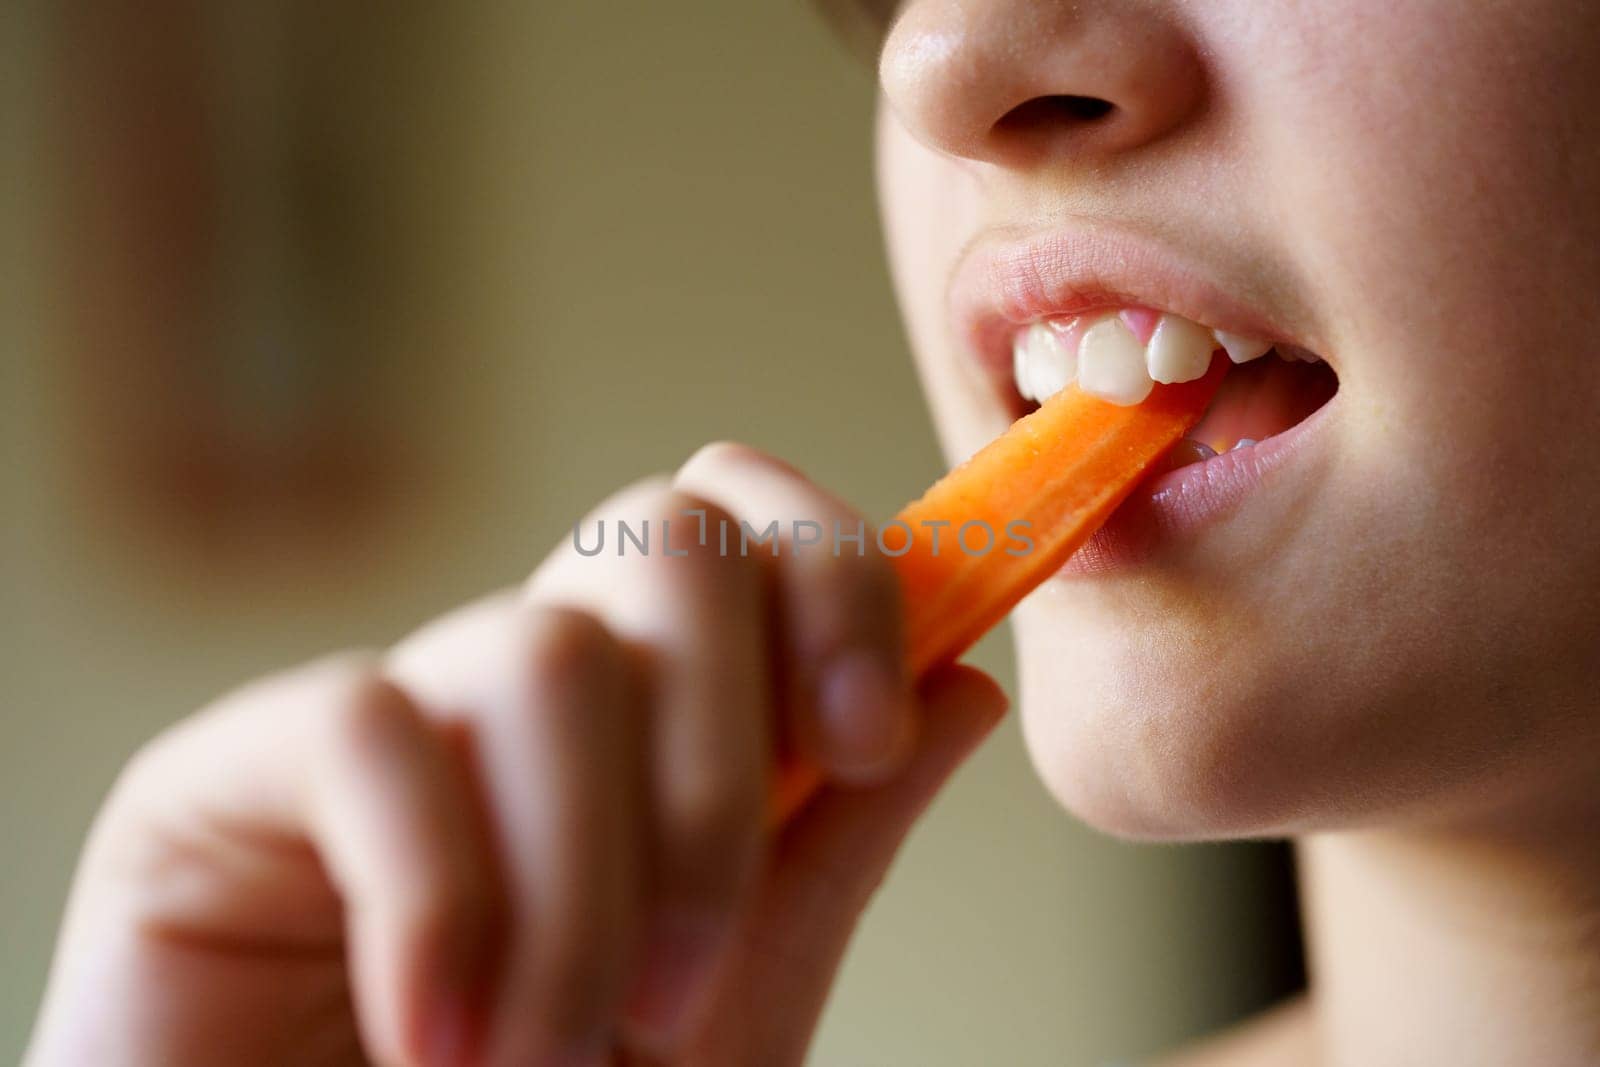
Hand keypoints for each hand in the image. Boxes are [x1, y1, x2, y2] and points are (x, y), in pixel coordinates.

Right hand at [26, 443, 1006, 1066]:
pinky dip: (439, 899)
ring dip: (587, 883)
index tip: (869, 729)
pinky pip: (366, 730)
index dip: (835, 578)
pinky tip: (436, 1037)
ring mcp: (383, 720)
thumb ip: (832, 848)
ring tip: (558, 1055)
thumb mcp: (734, 1011)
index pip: (749, 536)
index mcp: (644, 726)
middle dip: (720, 758)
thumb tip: (962, 685)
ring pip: (543, 655)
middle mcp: (520, 696)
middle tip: (691, 981)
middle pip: (663, 539)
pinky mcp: (224, 773)